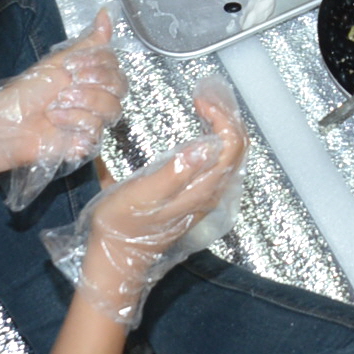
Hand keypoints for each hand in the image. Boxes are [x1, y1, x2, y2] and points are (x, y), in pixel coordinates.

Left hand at [0, 10, 128, 211]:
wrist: (9, 121)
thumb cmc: (30, 90)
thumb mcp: (61, 60)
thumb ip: (90, 41)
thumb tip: (106, 12)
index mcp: (92, 78)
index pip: (117, 66)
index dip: (98, 65)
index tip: (72, 66)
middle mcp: (97, 98)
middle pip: (120, 87)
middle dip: (92, 82)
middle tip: (67, 84)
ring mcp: (94, 121)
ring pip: (112, 109)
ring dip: (82, 102)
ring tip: (57, 104)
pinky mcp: (87, 143)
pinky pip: (97, 130)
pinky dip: (74, 121)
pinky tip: (56, 120)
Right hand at [72, 83, 248, 326]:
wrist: (116, 259)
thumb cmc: (122, 224)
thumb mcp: (143, 194)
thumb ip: (177, 171)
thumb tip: (209, 144)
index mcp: (203, 188)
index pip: (232, 144)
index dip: (222, 116)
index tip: (199, 99)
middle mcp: (212, 192)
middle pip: (237, 147)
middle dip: (226, 116)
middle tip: (204, 95)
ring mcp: (206, 196)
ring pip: (231, 155)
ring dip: (223, 126)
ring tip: (203, 105)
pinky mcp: (197, 198)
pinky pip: (220, 163)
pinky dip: (216, 139)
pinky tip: (200, 131)